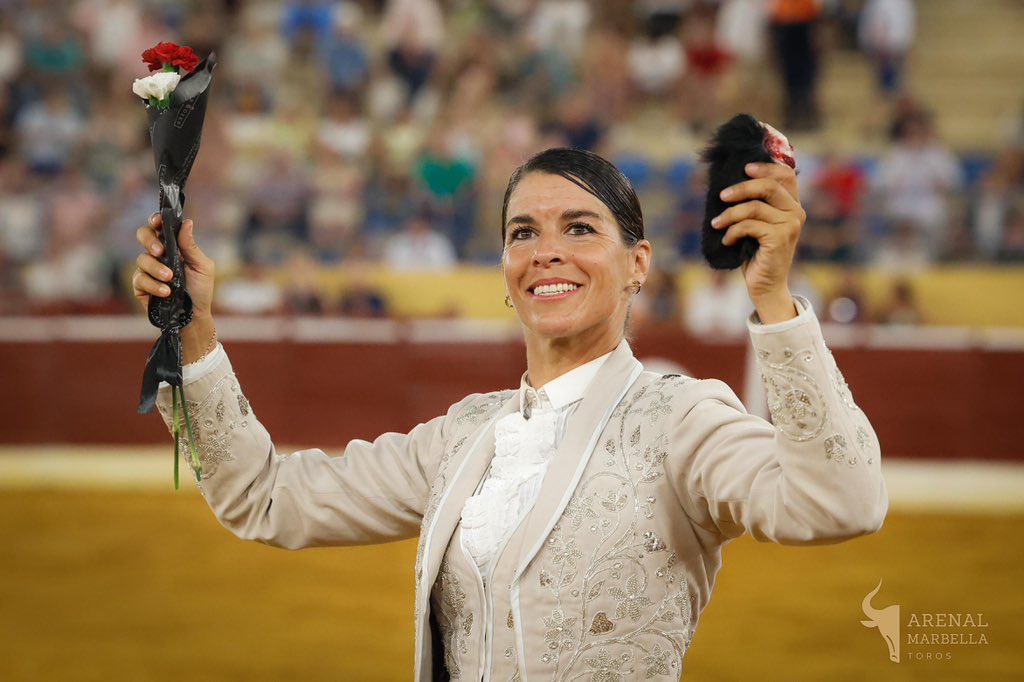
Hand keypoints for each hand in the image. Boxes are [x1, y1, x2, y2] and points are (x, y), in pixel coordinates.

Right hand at [132, 213, 216, 359]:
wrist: (194, 315)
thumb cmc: (201, 290)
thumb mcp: (202, 267)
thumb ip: (191, 247)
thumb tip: (187, 222)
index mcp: (173, 246)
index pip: (159, 227)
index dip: (155, 220)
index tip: (157, 222)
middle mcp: (158, 255)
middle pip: (143, 235)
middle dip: (149, 240)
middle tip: (160, 251)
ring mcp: (147, 270)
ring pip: (142, 259)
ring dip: (156, 268)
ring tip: (170, 278)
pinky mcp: (140, 286)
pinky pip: (140, 279)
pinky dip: (153, 285)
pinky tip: (166, 291)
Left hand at [711, 162, 803, 322]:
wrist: (766, 285)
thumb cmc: (756, 253)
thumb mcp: (756, 224)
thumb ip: (753, 204)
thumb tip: (728, 185)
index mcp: (792, 205)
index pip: (786, 175)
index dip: (766, 167)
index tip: (745, 168)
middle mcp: (796, 212)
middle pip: (768, 186)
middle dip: (741, 188)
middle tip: (722, 196)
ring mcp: (790, 225)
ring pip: (754, 207)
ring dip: (730, 214)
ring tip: (716, 223)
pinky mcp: (780, 238)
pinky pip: (749, 225)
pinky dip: (732, 231)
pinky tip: (726, 240)